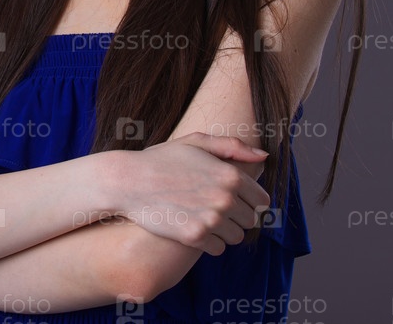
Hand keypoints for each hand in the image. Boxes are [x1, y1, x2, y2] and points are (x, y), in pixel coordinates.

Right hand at [112, 133, 270, 255]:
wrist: (129, 181)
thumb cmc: (161, 159)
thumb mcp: (196, 142)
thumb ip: (233, 147)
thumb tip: (264, 156)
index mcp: (231, 174)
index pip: (262, 200)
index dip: (249, 199)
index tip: (234, 197)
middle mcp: (225, 198)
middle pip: (251, 220)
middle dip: (237, 215)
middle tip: (214, 206)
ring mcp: (211, 219)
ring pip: (236, 237)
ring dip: (225, 230)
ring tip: (203, 216)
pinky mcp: (196, 237)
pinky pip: (218, 249)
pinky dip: (209, 242)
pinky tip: (194, 226)